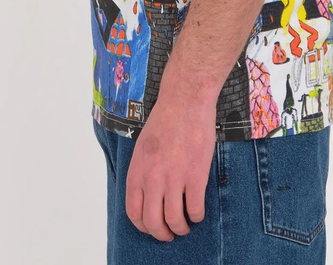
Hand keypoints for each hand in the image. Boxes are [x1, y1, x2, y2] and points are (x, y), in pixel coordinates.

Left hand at [124, 89, 216, 240]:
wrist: (186, 99)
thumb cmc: (166, 118)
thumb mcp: (143, 145)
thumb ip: (144, 170)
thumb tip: (149, 193)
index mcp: (138, 170)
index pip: (134, 212)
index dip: (143, 225)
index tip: (153, 226)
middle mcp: (153, 177)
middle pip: (153, 222)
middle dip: (162, 234)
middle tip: (170, 233)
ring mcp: (174, 177)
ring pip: (174, 220)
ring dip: (181, 228)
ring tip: (186, 225)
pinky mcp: (195, 175)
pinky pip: (195, 209)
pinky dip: (197, 216)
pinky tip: (198, 212)